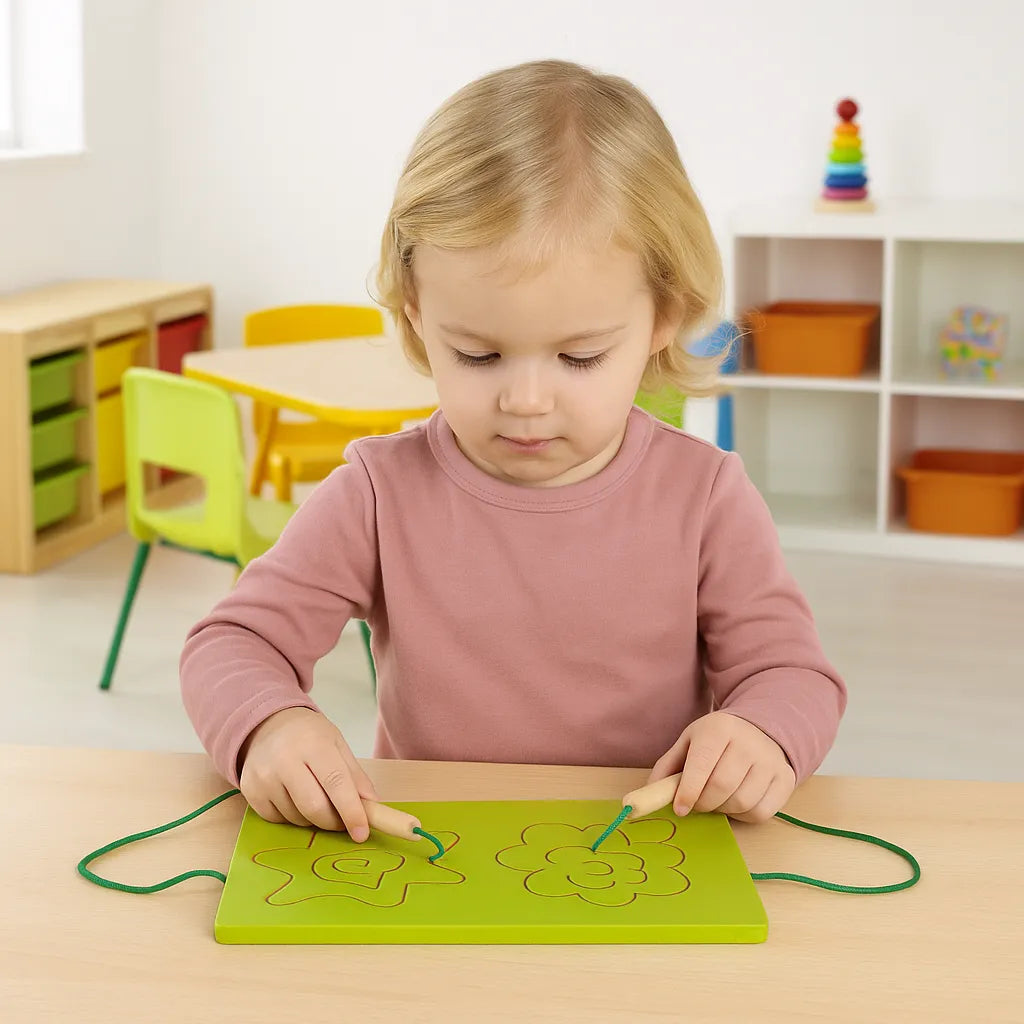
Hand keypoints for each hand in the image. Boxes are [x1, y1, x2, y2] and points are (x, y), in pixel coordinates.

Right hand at [238, 707, 378, 838]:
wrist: (266, 724)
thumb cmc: (307, 735)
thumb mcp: (337, 744)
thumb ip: (354, 774)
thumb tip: (370, 804)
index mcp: (314, 744)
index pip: (336, 783)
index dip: (351, 811)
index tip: (361, 832)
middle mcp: (285, 760)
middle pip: (314, 807)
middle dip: (333, 822)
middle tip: (341, 821)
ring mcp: (264, 777)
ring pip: (296, 817)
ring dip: (312, 819)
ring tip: (315, 799)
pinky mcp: (249, 790)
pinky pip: (277, 820)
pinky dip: (292, 817)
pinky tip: (294, 799)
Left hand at [647, 711, 795, 822]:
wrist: (760, 729)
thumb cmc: (717, 740)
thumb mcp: (689, 743)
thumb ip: (667, 767)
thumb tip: (647, 796)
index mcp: (719, 729)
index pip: (702, 765)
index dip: (687, 792)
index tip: (680, 808)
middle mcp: (748, 743)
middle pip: (722, 787)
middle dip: (704, 804)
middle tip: (697, 804)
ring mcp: (770, 761)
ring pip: (742, 802)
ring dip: (723, 810)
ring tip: (717, 800)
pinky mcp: (785, 780)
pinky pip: (761, 812)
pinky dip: (744, 816)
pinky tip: (736, 803)